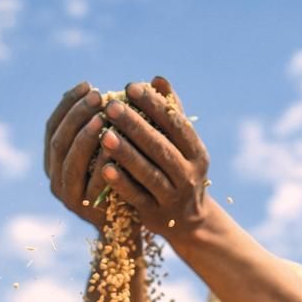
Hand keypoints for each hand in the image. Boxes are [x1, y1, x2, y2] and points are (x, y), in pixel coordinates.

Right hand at [44, 82, 114, 228]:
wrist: (126, 227)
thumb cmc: (118, 181)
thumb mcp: (105, 151)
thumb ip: (97, 127)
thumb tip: (98, 90)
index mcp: (53, 160)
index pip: (53, 126)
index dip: (68, 104)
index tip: (88, 84)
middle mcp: (54, 177)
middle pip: (59, 140)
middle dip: (77, 114)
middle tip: (97, 95)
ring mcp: (66, 195)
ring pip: (70, 161)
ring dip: (85, 136)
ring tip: (103, 117)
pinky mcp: (83, 210)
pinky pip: (90, 182)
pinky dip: (101, 163)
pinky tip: (114, 146)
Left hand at [99, 77, 209, 244]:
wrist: (189, 222)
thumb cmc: (179, 171)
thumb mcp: (182, 145)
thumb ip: (170, 114)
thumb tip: (158, 79)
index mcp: (197, 152)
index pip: (176, 125)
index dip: (154, 105)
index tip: (130, 87)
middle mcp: (189, 175)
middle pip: (161, 148)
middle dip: (136, 126)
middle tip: (110, 106)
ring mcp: (173, 197)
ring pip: (149, 173)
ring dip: (126, 154)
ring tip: (104, 134)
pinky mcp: (155, 215)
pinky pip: (137, 197)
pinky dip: (122, 183)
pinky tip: (105, 168)